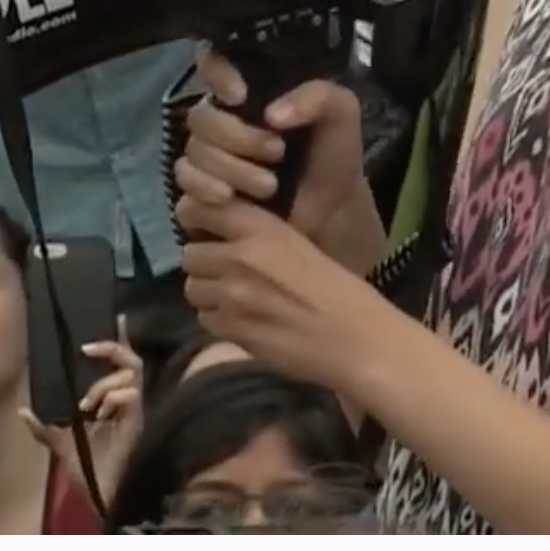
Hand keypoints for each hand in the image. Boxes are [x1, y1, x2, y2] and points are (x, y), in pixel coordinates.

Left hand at [21, 329, 144, 499]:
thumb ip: (44, 426)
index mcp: (110, 400)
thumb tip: (21, 410)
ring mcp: (135, 409)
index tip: (115, 315)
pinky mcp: (139, 419)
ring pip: (129, 374)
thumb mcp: (59, 443)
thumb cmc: (86, 468)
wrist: (99, 493)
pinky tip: (99, 414)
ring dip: (105, 383)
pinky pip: (131, 394)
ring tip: (87, 404)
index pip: (119, 362)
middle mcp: (125, 400)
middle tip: (86, 349)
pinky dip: (112, 397)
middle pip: (130, 359)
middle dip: (111, 348)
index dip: (119, 339)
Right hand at [174, 46, 366, 246]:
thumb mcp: (340, 112)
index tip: (240, 95)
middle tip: (277, 152)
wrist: (333, 210)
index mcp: (248, 91)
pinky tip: (232, 199)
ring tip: (270, 187)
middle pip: (200, 117)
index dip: (216, 73)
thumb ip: (316, 97)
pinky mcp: (199, 193)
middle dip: (238, 138)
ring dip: (232, 169)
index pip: (211, 62)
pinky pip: (184, 184)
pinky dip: (206, 190)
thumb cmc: (332, 153)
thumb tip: (271, 115)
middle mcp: (220, 119)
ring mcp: (206, 157)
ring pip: (194, 153)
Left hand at [179, 197, 388, 392]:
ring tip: (234, 300)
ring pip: (192, 288)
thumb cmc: (341, 291)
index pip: (200, 209)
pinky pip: (205, 319)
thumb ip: (260, 237)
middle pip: (190, 254)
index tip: (205, 229)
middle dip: (204, 264)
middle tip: (225, 272)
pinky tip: (243, 322)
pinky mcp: (233, 331)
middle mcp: (241, 257)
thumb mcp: (301, 246)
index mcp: (262, 229)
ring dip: (208, 294)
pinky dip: (218, 321)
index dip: (196, 219)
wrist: (358, 341)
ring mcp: (233, 296)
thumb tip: (224, 235)